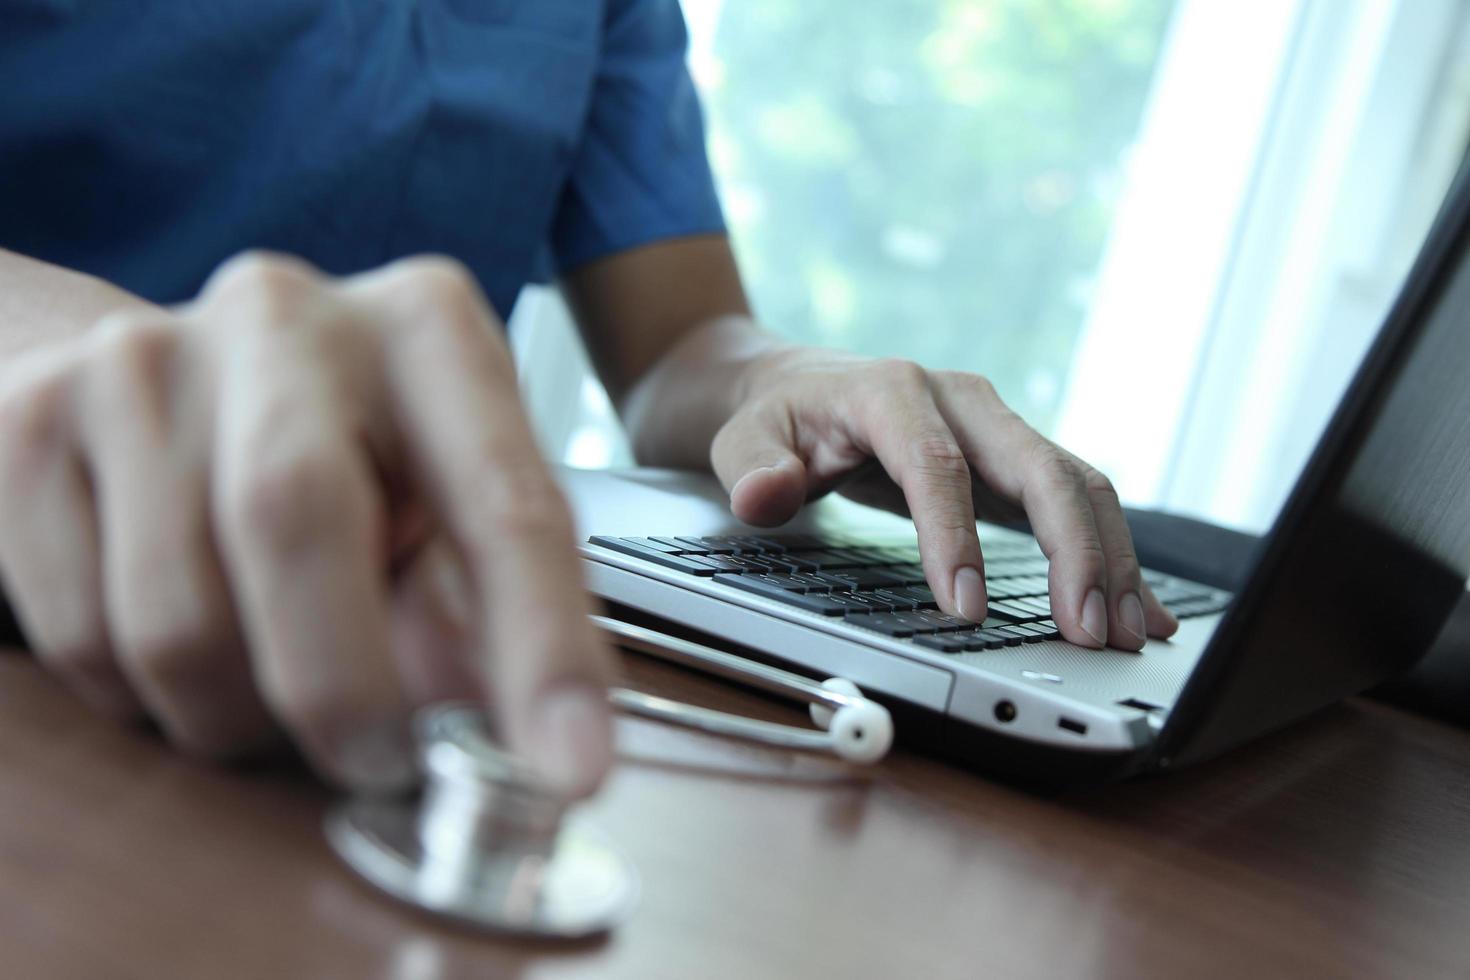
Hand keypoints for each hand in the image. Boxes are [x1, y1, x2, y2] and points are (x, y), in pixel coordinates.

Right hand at [0, 253, 612, 794]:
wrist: (175, 379)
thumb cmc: (345, 454)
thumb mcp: (444, 504)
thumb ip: (487, 612)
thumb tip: (523, 750)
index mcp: (426, 329)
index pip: (503, 498)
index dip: (542, 647)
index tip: (569, 769)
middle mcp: (284, 314)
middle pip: (296, 524)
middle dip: (343, 693)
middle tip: (379, 765)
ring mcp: (141, 358)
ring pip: (175, 617)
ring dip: (237, 714)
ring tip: (274, 683)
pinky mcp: (33, 420)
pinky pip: (81, 637)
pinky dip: (146, 696)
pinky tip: (188, 646)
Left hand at [710, 347, 1177, 649]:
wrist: (799, 386)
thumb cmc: (775, 420)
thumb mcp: (741, 440)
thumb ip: (751, 468)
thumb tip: (766, 493)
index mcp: (893, 392)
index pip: (937, 467)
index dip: (955, 539)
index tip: (966, 610)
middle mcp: (961, 400)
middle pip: (1040, 467)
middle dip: (1074, 552)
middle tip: (1088, 633)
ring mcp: (996, 426)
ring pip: (1076, 483)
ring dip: (1109, 558)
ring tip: (1127, 634)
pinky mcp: (1013, 459)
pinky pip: (1078, 499)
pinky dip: (1112, 553)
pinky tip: (1141, 605)